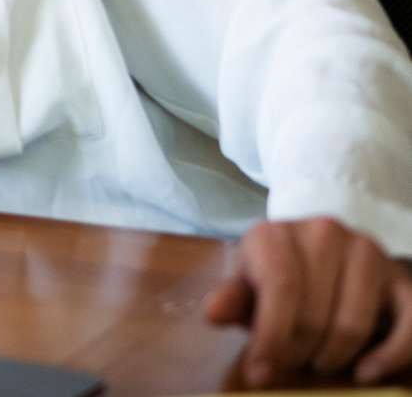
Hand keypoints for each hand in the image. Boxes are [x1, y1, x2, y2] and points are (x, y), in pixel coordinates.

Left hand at [205, 216, 411, 385]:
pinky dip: (390, 356)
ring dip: (334, 357)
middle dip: (298, 352)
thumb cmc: (275, 275)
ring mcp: (368, 251)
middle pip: (314, 313)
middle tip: (290, 367)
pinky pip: (408, 324)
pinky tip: (366, 373)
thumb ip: (233, 298)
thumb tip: (213, 313)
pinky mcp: (401, 276)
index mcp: (276, 233)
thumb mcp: (248, 284)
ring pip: (354, 323)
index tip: (260, 372)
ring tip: (318, 363)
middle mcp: (324, 233)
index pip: (279, 289)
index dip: (270, 337)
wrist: (317, 251)